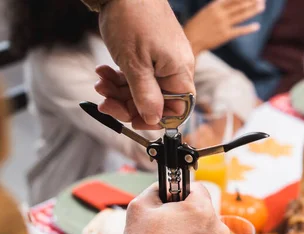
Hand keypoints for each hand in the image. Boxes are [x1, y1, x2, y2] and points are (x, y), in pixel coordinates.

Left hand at [97, 0, 195, 128]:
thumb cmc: (132, 18)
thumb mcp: (135, 64)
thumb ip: (145, 96)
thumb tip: (153, 120)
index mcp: (179, 73)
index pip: (177, 110)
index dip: (155, 119)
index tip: (132, 120)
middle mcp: (175, 69)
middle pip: (156, 101)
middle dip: (128, 103)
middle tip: (104, 101)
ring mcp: (162, 61)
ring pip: (143, 89)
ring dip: (119, 90)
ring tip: (100, 82)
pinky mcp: (150, 53)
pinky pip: (138, 74)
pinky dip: (120, 76)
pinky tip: (104, 71)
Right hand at [122, 182, 228, 233]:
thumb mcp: (140, 207)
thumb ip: (155, 190)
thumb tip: (163, 188)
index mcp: (202, 209)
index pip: (197, 189)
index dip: (181, 192)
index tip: (170, 201)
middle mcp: (217, 227)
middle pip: (202, 211)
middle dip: (187, 215)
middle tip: (166, 226)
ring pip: (205, 231)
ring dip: (192, 233)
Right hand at [184, 0, 263, 53]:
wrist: (190, 40)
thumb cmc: (198, 25)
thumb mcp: (207, 12)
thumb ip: (219, 7)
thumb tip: (231, 2)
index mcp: (215, 6)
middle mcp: (220, 13)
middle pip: (240, 5)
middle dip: (252, 1)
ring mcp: (223, 24)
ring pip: (241, 15)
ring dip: (253, 11)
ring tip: (262, 7)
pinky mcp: (225, 35)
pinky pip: (239, 30)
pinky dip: (249, 28)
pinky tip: (256, 26)